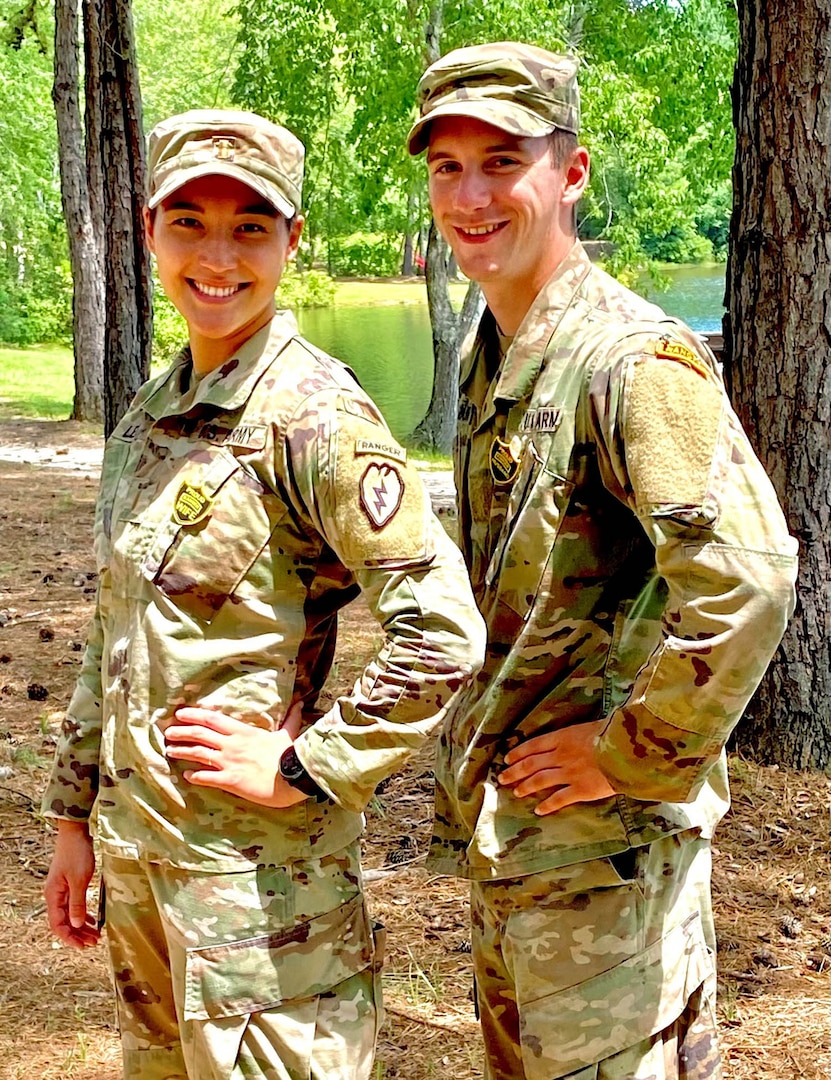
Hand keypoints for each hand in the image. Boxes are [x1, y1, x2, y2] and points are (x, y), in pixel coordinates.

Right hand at [44, 820, 100, 948]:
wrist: (75, 833)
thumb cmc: (76, 854)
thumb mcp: (79, 880)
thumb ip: (77, 903)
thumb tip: (77, 924)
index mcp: (53, 896)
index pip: (58, 925)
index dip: (70, 938)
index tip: (83, 946)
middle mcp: (55, 895)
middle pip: (64, 922)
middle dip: (78, 934)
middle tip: (94, 942)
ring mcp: (61, 890)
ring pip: (70, 914)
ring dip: (82, 925)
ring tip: (95, 935)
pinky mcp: (69, 884)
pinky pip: (74, 905)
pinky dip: (83, 913)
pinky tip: (92, 919)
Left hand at [164, 701, 307, 807]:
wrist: (293, 777)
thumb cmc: (290, 755)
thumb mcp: (288, 733)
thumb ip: (291, 718)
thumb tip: (300, 703)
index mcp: (243, 731)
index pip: (213, 718)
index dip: (194, 714)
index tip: (180, 713)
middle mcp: (232, 744)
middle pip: (200, 734)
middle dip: (182, 731)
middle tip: (168, 731)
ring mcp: (229, 762)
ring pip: (199, 754)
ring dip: (182, 751)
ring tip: (169, 750)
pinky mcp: (230, 780)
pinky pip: (207, 777)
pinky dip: (195, 776)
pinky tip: (186, 776)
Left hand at [498, 719, 615, 815]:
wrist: (626, 749)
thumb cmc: (614, 733)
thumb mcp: (593, 726)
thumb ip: (580, 734)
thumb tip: (579, 735)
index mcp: (563, 737)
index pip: (534, 745)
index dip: (519, 752)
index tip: (507, 758)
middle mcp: (562, 755)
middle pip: (531, 764)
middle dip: (515, 771)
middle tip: (502, 778)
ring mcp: (570, 773)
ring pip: (540, 781)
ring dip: (526, 787)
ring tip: (516, 792)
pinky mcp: (581, 790)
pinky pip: (559, 799)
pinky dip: (548, 805)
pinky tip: (539, 810)